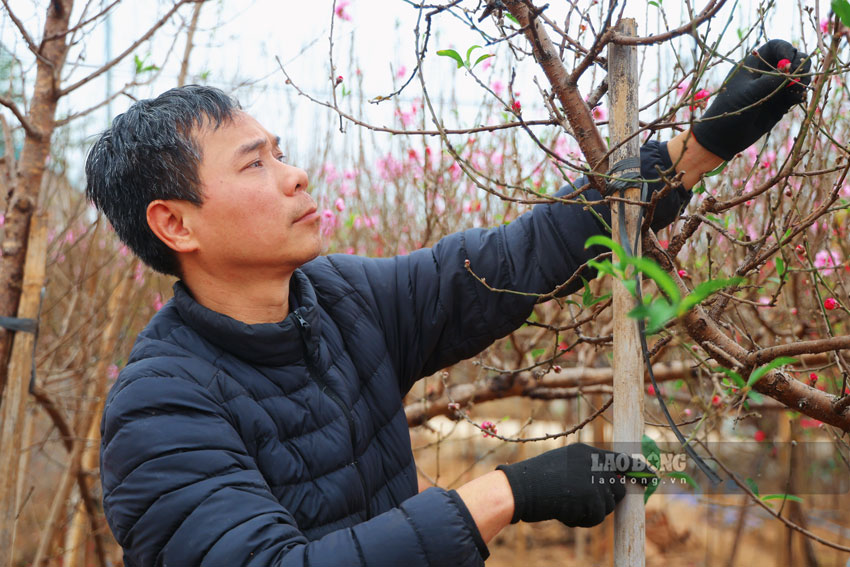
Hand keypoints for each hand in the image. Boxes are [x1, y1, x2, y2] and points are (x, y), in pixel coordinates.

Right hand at [496, 443, 650, 527]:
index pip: (621, 460)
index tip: (652, 477)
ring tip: (566, 505)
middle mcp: (593, 462)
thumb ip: (586, 471)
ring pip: (606, 505)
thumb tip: (611, 486)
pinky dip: (582, 520)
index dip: (638, 471)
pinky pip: (596, 517)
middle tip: (585, 504)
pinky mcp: (591, 496)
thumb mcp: (563, 466)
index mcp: (586, 452)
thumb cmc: (535, 480)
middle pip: (616, 488)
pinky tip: (564, 511)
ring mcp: (594, 478)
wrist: (521, 488)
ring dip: (590, 511)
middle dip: (606, 500)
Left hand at [692, 39, 810, 159]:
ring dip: (802, 81)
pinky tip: (794, 100)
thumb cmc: (730, 111)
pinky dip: (799, 94)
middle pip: (793, 59)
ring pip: (798, 77)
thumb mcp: (749, 94)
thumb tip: (790, 67)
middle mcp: (766, 73)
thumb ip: (770, 80)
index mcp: (753, 65)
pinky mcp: (780, 103)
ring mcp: (775, 88)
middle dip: (799, 65)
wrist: (725, 138)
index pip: (776, 46)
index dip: (786, 49)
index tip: (789, 60)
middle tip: (798, 76)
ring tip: (796, 91)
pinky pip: (797, 94)